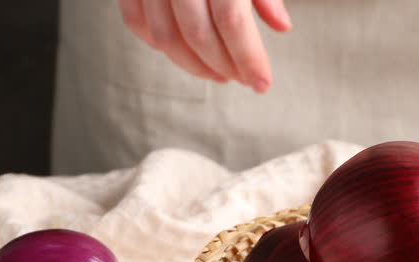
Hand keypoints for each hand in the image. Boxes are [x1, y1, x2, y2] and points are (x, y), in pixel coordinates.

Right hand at [118, 0, 291, 91]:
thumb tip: (282, 27)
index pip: (232, 20)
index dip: (248, 57)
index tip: (262, 83)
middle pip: (198, 34)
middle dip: (224, 66)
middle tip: (242, 79)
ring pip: (165, 37)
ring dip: (193, 66)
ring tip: (219, 74)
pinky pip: (136, 22)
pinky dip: (159, 45)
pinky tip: (183, 54)